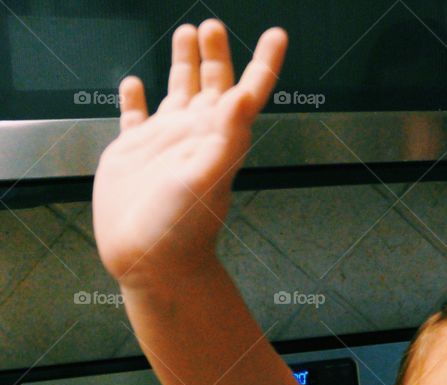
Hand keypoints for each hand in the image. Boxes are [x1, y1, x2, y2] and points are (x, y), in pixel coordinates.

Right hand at [92, 19, 286, 284]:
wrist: (151, 263)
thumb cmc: (183, 228)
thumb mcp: (208, 177)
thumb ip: (228, 137)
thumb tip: (247, 96)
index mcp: (219, 137)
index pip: (248, 91)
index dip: (264, 62)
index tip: (277, 34)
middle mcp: (195, 135)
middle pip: (212, 83)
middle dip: (215, 53)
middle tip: (212, 24)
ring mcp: (165, 143)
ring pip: (178, 93)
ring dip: (183, 64)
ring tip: (185, 32)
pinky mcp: (133, 155)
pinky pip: (136, 118)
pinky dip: (135, 99)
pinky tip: (134, 83)